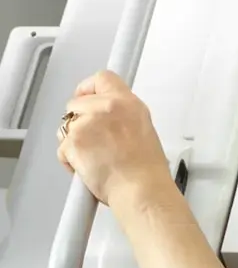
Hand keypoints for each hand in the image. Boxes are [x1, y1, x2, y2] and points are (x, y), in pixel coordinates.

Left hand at [56, 71, 171, 207]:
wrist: (140, 189)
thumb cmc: (146, 169)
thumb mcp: (143, 129)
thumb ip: (122, 116)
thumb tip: (107, 118)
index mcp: (128, 103)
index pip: (102, 78)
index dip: (89, 89)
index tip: (86, 97)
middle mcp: (107, 107)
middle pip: (76, 103)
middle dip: (78, 120)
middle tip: (92, 140)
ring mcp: (88, 123)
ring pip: (65, 126)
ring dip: (74, 141)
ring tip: (94, 158)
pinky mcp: (73, 140)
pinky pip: (62, 147)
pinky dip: (70, 159)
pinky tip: (88, 168)